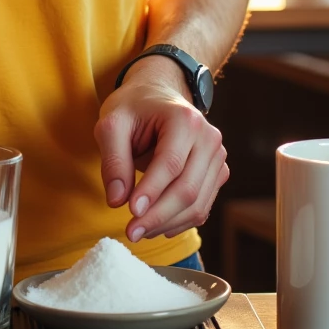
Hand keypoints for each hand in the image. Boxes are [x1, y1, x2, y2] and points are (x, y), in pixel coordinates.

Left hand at [94, 63, 227, 242]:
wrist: (157, 95)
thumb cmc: (134, 107)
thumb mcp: (112, 123)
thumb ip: (112, 159)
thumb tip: (117, 201)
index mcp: (185, 119)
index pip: (170, 164)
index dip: (151, 192)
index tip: (129, 213)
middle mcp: (209, 138)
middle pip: (187, 189)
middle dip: (158, 216)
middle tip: (131, 232)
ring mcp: (217, 156)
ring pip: (198, 204)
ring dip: (167, 224)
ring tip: (139, 230)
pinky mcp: (217, 172)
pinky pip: (202, 207)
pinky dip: (180, 222)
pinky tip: (158, 225)